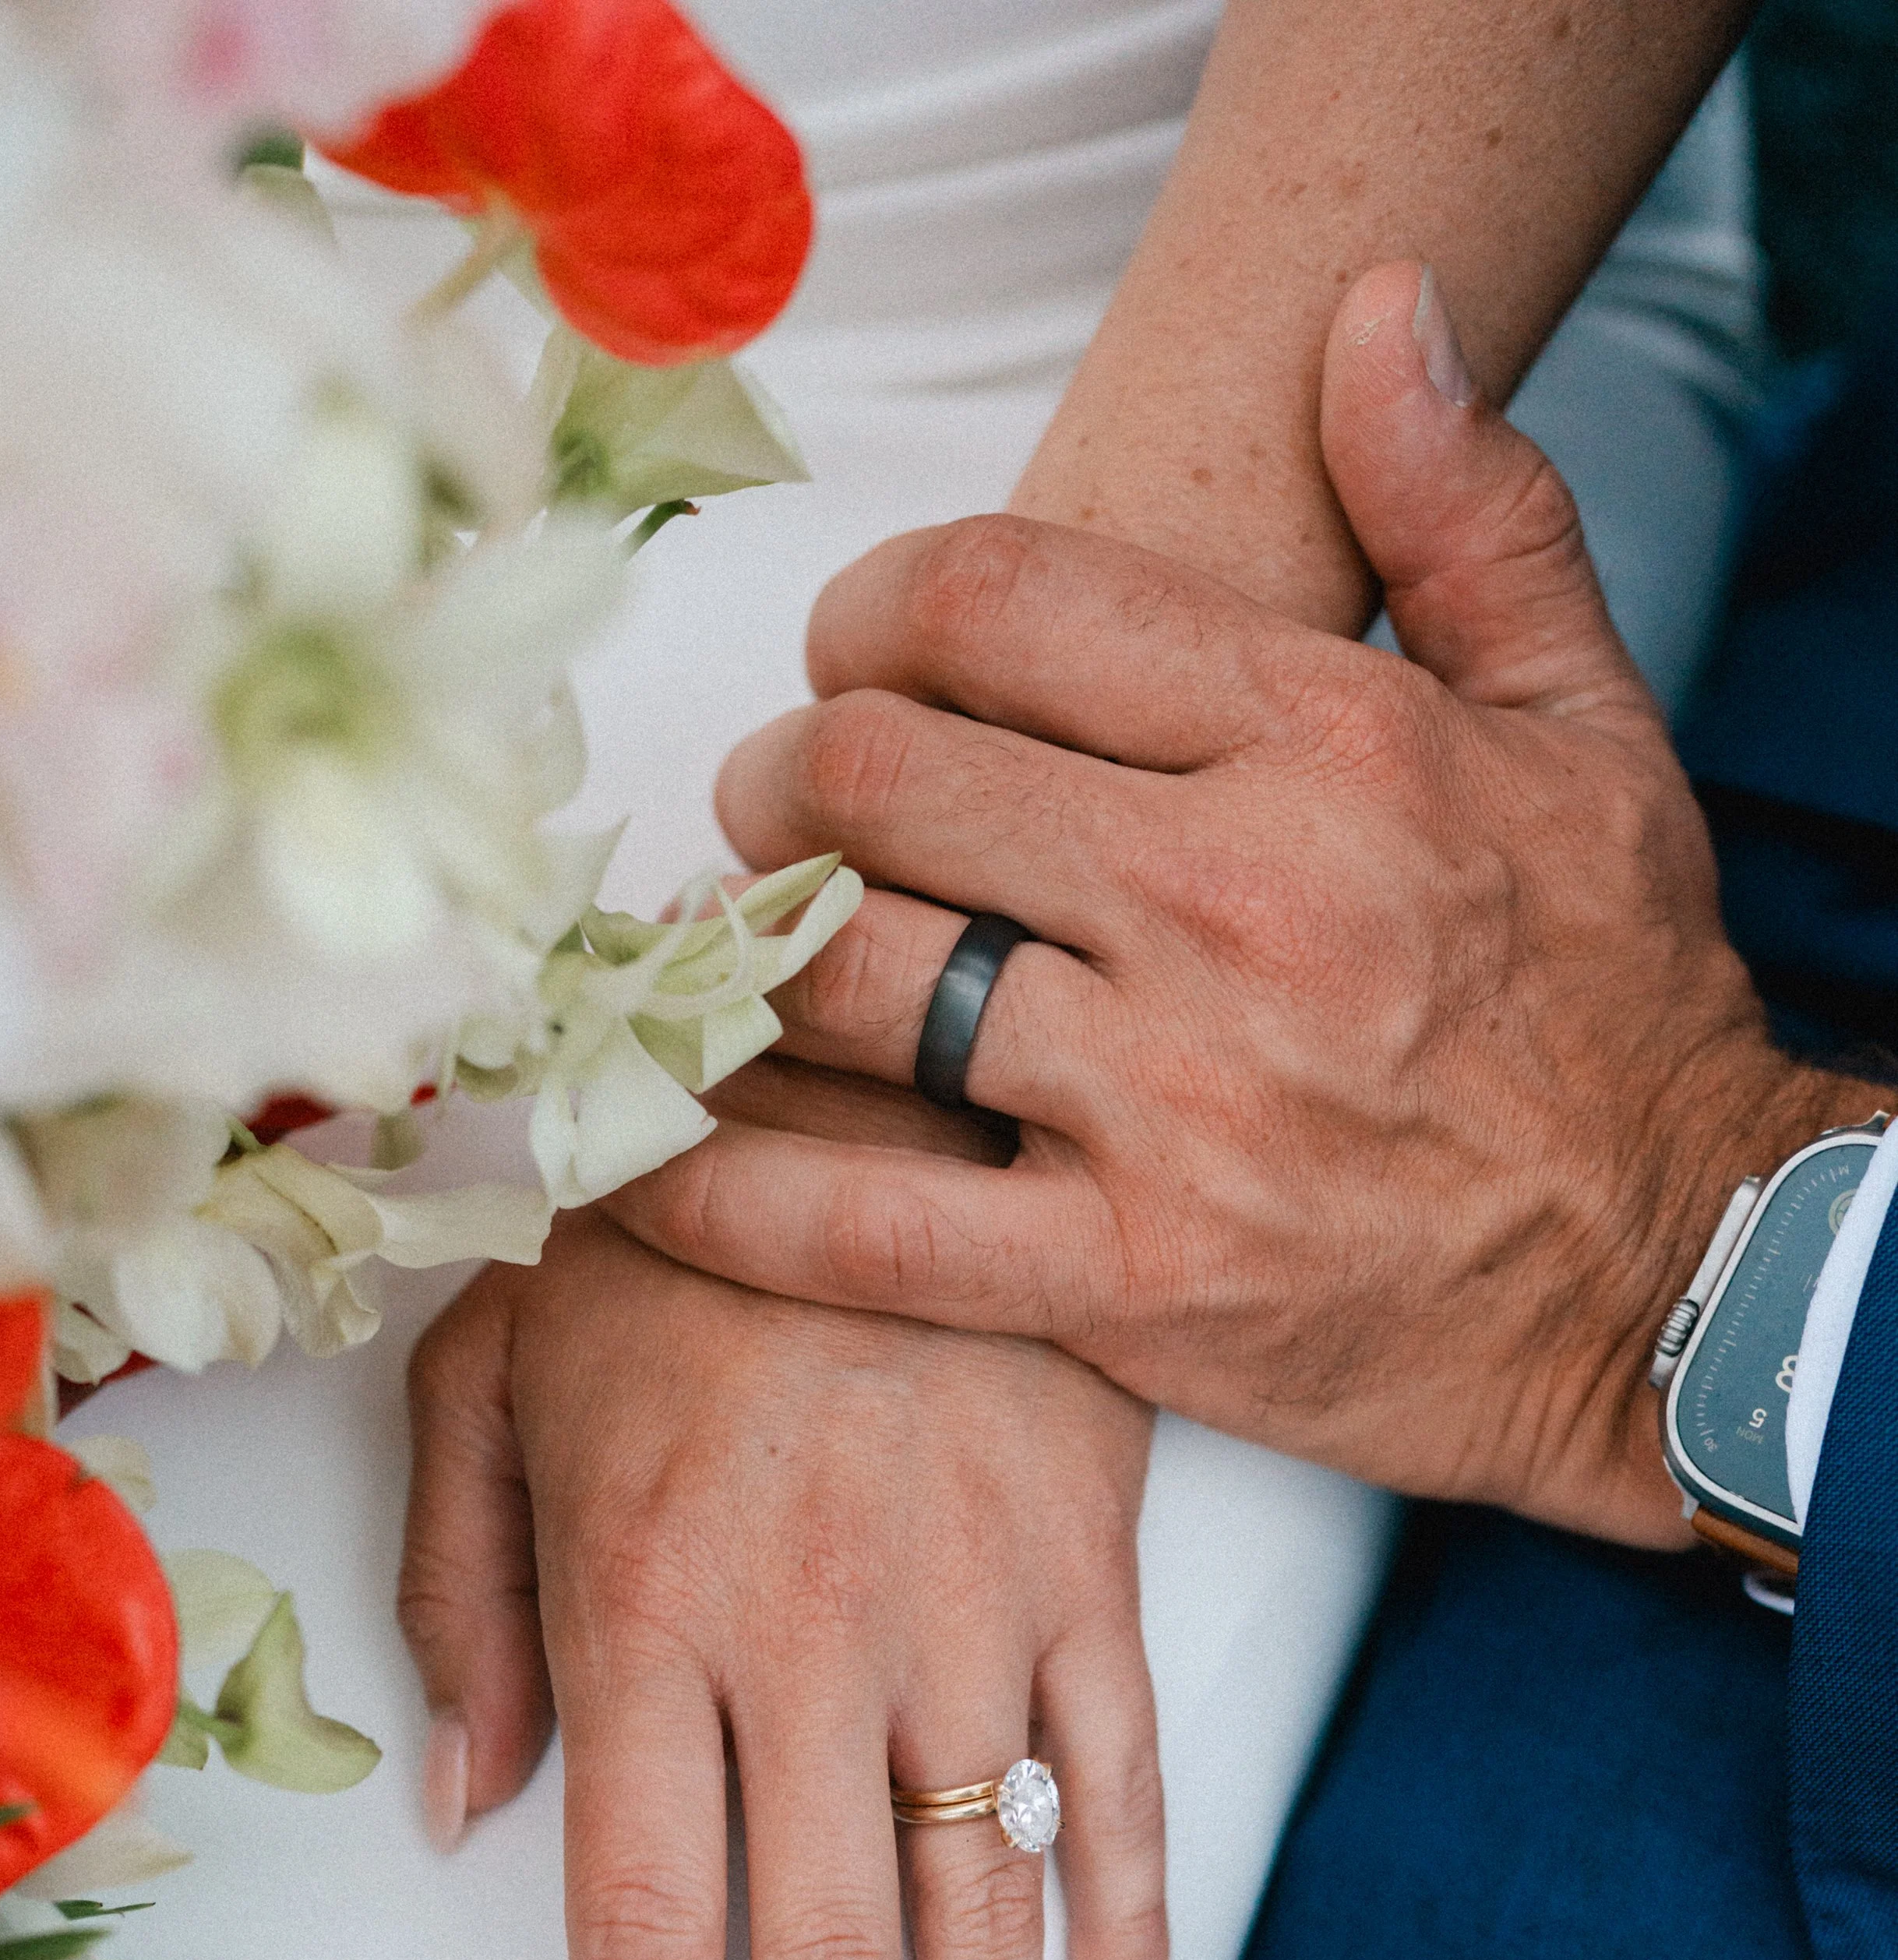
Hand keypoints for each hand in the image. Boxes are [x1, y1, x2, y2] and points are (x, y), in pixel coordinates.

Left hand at [397, 1213, 1164, 1959]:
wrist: (869, 1070)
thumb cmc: (655, 1227)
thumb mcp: (486, 1376)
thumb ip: (458, 1595)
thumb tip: (464, 1816)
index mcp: (646, 1605)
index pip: (643, 1920)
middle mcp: (812, 1639)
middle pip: (824, 1957)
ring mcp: (969, 1605)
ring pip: (984, 1898)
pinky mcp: (1085, 1558)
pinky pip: (1119, 1773)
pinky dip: (1127, 1920)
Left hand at [609, 264, 1888, 1552]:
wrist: (1676, 1279)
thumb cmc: (1617, 1004)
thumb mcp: (1590, 727)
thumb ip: (1470, 517)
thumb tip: (1373, 319)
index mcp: (1324, 741)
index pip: (995, 605)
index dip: (872, 612)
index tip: (860, 659)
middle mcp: (1229, 903)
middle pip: (876, 778)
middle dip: (784, 775)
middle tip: (783, 807)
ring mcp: (1166, 1101)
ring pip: (842, 978)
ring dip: (746, 949)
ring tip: (749, 947)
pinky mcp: (1123, 1280)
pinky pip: (859, 1229)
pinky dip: (723, 1190)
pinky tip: (644, 1155)